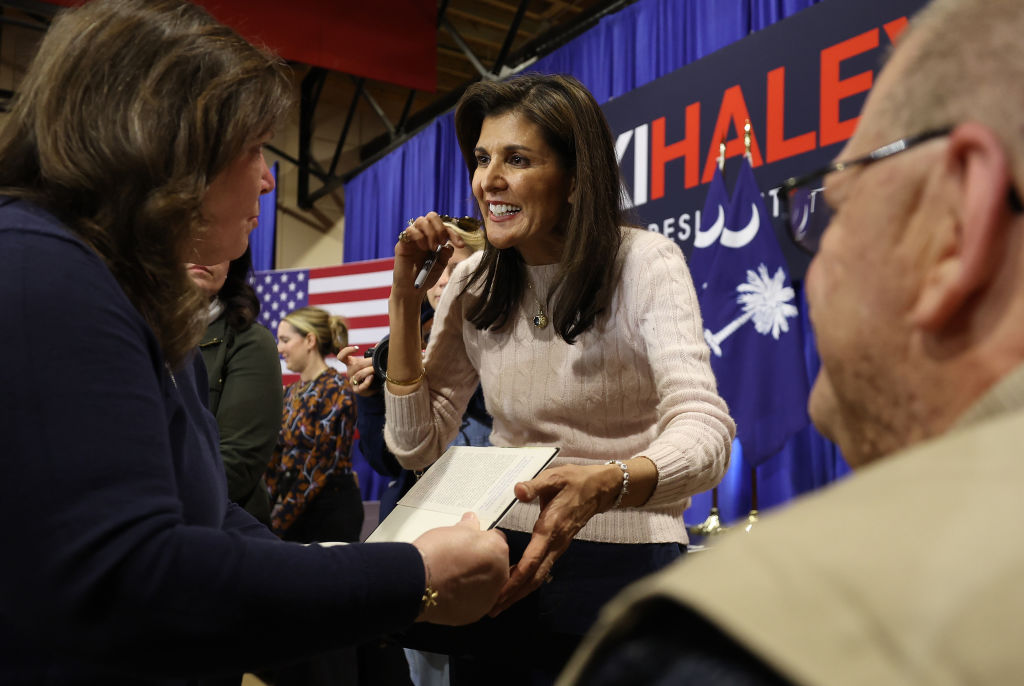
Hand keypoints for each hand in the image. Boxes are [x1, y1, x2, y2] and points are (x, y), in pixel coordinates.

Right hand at [343, 350, 377, 396]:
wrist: (372, 387)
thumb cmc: (369, 371)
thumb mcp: (368, 361)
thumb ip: (372, 353)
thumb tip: (378, 344)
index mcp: (350, 364)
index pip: (341, 357)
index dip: (346, 351)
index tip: (357, 348)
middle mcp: (349, 372)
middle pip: (356, 365)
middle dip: (368, 362)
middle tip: (376, 360)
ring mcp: (352, 381)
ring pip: (359, 375)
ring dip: (369, 371)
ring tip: (376, 369)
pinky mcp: (357, 389)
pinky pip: (361, 386)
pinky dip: (367, 381)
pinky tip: (372, 377)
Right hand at [394, 212, 455, 295]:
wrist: (413, 289)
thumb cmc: (427, 276)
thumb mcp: (441, 264)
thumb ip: (446, 252)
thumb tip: (448, 244)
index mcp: (434, 238)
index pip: (444, 226)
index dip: (454, 233)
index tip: (461, 245)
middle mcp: (423, 235)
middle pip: (431, 216)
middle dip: (440, 228)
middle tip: (441, 243)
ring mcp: (412, 238)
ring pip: (421, 220)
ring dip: (431, 233)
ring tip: (432, 248)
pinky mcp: (403, 243)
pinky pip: (410, 230)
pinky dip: (419, 237)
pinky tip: (423, 248)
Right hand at [412, 512, 509, 625]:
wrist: (418, 582)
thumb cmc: (436, 554)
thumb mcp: (454, 530)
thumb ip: (468, 527)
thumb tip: (471, 521)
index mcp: (498, 550)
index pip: (497, 541)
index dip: (482, 541)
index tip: (471, 544)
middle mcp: (500, 575)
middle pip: (495, 566)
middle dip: (481, 563)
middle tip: (460, 561)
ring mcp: (489, 597)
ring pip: (486, 586)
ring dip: (475, 582)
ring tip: (453, 577)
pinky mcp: (475, 614)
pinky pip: (474, 603)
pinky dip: (466, 599)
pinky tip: (451, 592)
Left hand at [488, 463, 622, 615]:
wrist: (600, 488)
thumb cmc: (575, 481)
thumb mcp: (555, 477)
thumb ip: (535, 486)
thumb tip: (518, 490)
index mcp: (551, 527)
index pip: (533, 559)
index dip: (516, 576)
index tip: (500, 590)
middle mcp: (556, 543)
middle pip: (535, 576)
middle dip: (515, 593)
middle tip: (494, 608)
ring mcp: (558, 547)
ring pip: (539, 576)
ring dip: (520, 592)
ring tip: (500, 604)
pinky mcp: (558, 547)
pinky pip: (542, 570)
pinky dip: (528, 582)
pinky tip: (514, 587)